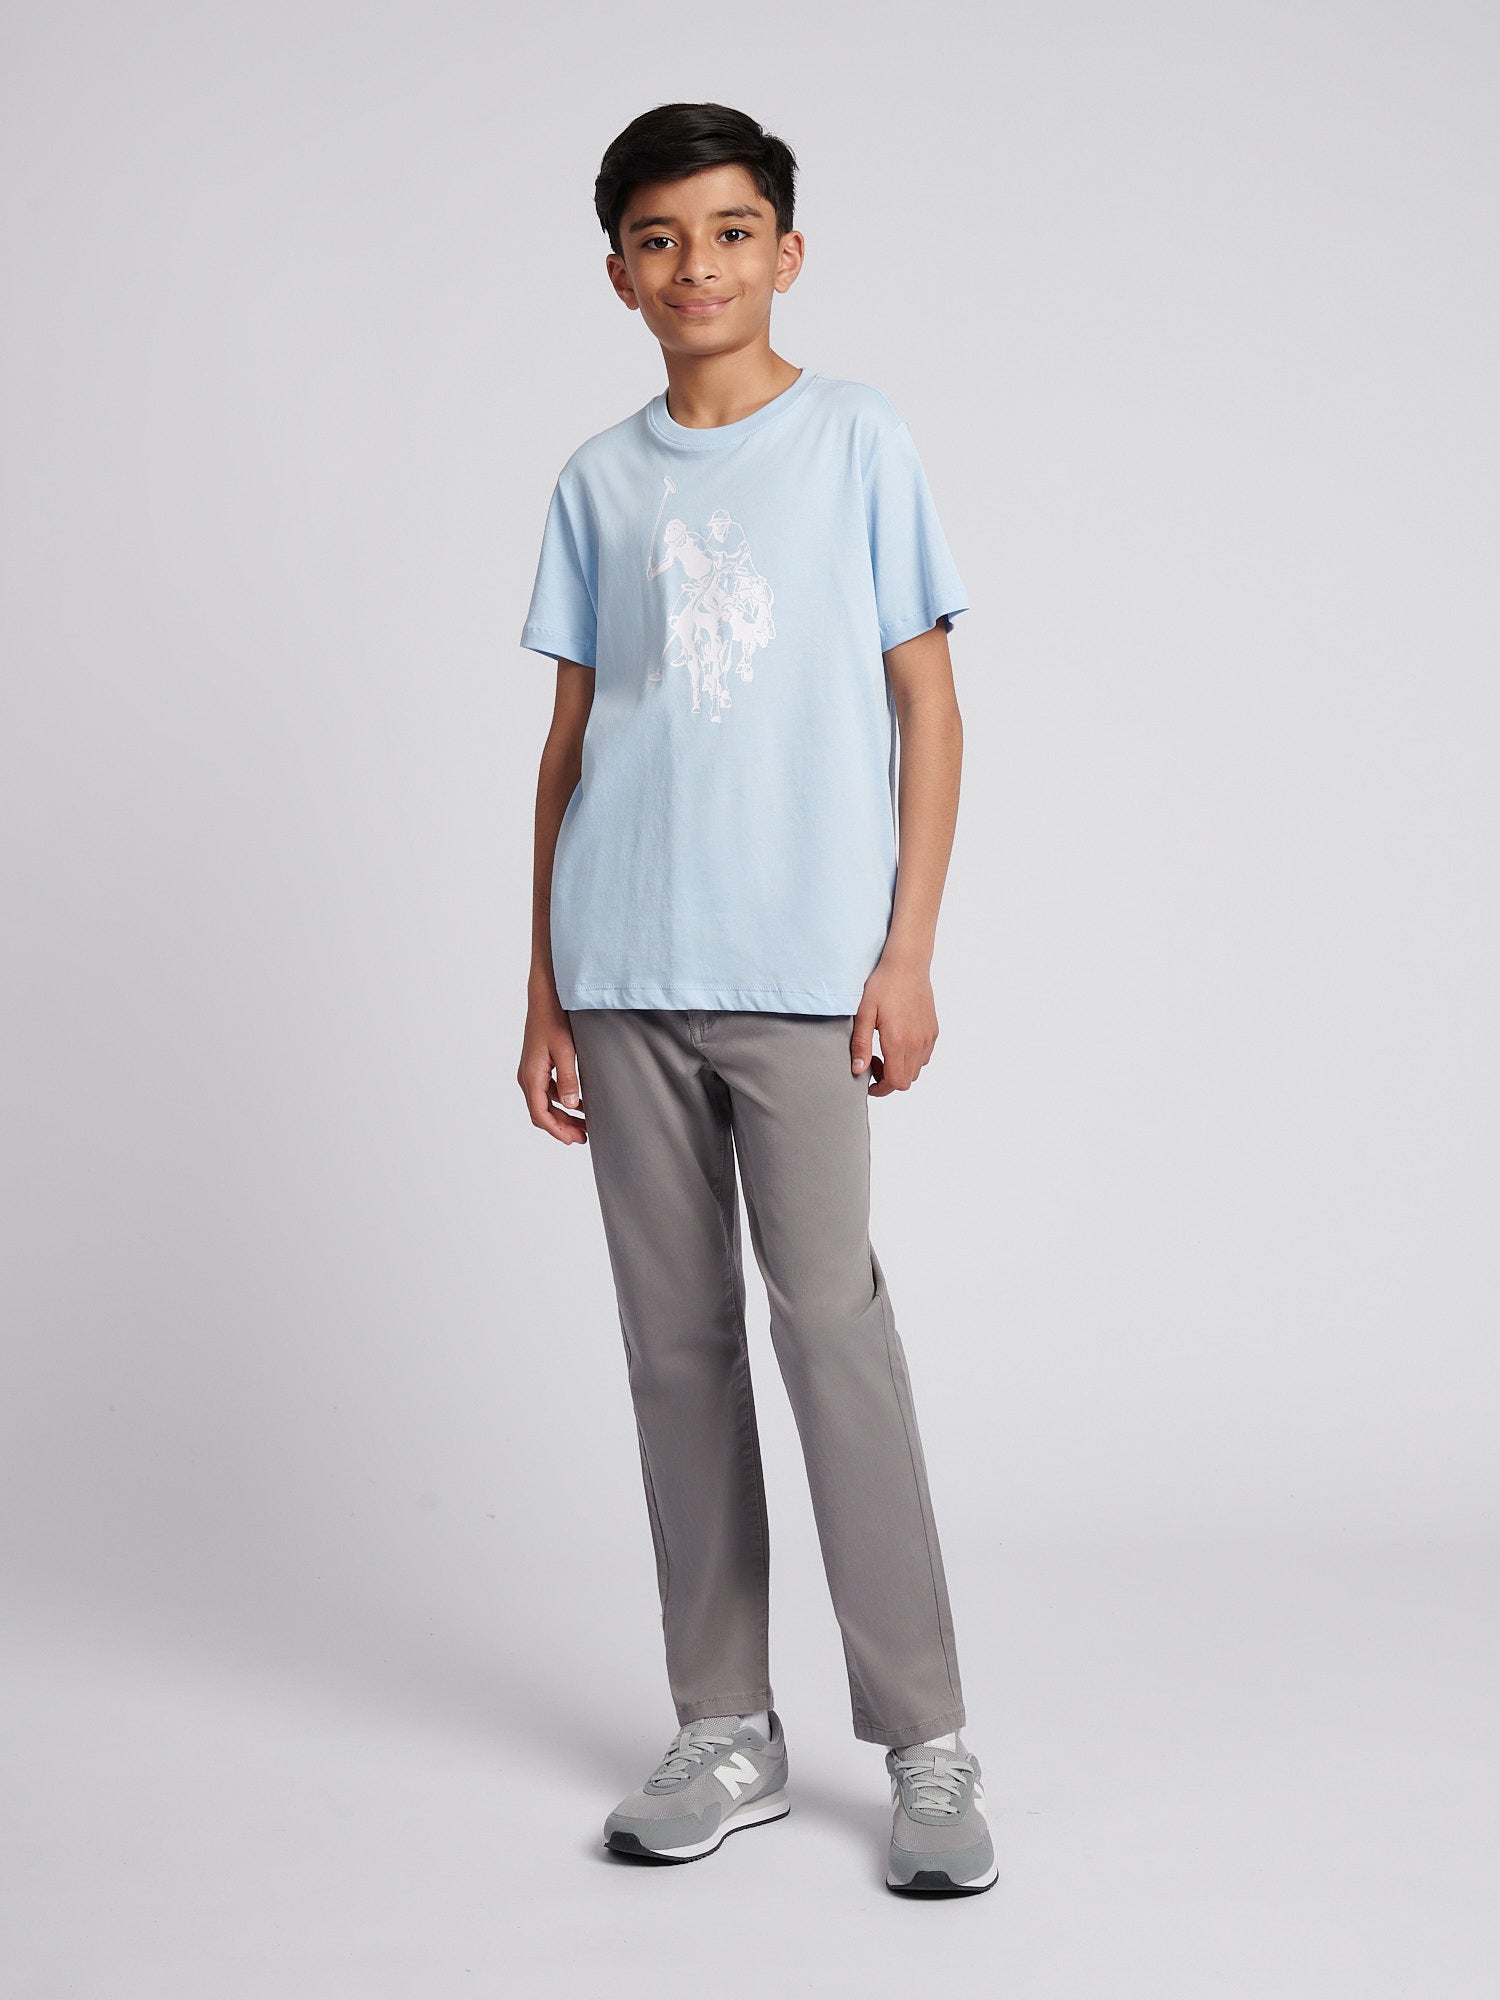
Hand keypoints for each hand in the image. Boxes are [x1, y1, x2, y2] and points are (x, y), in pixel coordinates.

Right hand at [518, 994, 587, 1143]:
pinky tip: (580, 1104)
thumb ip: (568, 1079)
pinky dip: (562, 1101)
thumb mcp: (565, 1050)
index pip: (540, 1114)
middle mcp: (527, 1077)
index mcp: (531, 1076)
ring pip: (545, 1104)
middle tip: (583, 1137)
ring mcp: (531, 1072)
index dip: (557, 1130)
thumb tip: (570, 1105)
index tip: (574, 1139)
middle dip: (562, 1127)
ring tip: (584, 1125)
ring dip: (563, 1115)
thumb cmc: (553, 1020)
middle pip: (542, 1112)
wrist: (545, 998)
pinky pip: (547, 1092)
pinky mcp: (538, 1066)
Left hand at [850, 954, 938, 1095]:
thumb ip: (861, 1045)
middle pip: (906, 1080)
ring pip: (916, 1070)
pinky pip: (924, 1056)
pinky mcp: (933, 1030)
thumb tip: (858, 1070)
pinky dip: (912, 1058)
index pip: (895, 1082)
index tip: (869, 1082)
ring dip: (901, 1069)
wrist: (907, 965)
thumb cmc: (883, 985)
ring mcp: (927, 1037)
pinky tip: (899, 1041)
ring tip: (885, 1051)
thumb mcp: (864, 1013)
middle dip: (888, 1080)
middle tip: (873, 1061)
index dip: (881, 1089)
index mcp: (898, 1041)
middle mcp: (917, 1043)